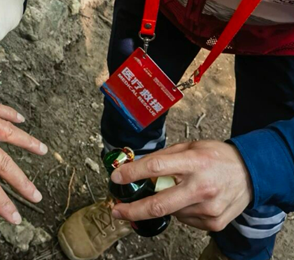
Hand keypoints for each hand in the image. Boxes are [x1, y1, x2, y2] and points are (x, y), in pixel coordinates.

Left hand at [110, 141, 252, 231]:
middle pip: (159, 205)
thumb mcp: (189, 146)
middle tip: (117, 210)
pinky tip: (190, 199)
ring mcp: (209, 208)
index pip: (156, 167)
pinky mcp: (214, 223)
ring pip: (171, 212)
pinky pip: (185, 220)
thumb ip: (163, 157)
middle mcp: (201, 187)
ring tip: (175, 190)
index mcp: (193, 162)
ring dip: (163, 204)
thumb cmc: (216, 157)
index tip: (116, 177)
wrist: (251, 173)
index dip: (132, 173)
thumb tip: (134, 166)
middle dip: (133, 210)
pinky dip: (179, 211)